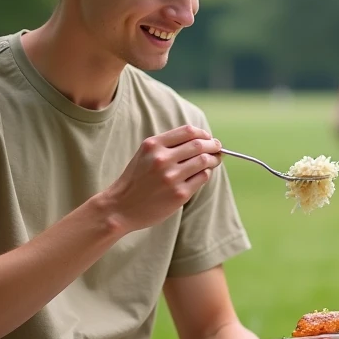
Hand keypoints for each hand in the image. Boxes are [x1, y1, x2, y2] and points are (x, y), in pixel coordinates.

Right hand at [104, 125, 220, 231]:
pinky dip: (206, 174)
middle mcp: (162, 159)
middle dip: (213, 145)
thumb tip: (201, 139)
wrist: (121, 207)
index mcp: (153, 145)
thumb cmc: (136, 180)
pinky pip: (202, 178)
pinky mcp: (179, 194)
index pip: (188, 131)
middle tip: (218, 149)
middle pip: (199, 145)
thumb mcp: (145, 154)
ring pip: (204, 161)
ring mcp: (172, 177)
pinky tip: (202, 174)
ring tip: (214, 161)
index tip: (208, 138)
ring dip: (213, 160)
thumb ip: (168, 145)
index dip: (203, 134)